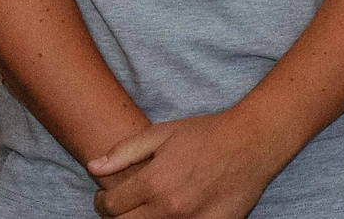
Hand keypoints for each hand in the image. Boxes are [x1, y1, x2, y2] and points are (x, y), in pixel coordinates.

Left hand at [87, 111, 286, 218]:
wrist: (250, 144)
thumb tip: (93, 168)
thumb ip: (124, 152)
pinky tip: (171, 214)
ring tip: (146, 210)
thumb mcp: (161, 133)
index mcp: (154, 182)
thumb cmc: (205, 135)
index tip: (103, 199)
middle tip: (120, 208)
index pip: (110, 208)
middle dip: (116, 218)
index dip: (100, 204)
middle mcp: (170, 209)